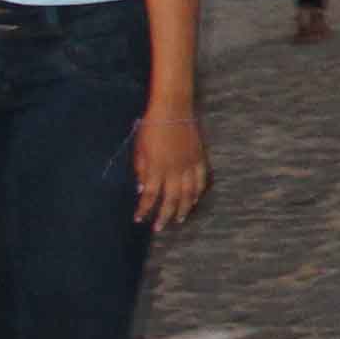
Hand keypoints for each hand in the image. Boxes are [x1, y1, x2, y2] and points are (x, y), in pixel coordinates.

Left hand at [130, 96, 207, 229]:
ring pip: (188, 193)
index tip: (138, 219)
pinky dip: (198, 192)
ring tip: (179, 219)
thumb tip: (142, 189)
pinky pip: (201, 180)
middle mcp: (174, 170)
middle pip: (171, 199)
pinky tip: (194, 199)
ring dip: (183, 208)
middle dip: (164, 215)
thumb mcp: (139, 150)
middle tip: (159, 228)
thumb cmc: (151, 128)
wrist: (172, 110)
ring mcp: (189, 165)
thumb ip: (141, 171)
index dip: (144, 209)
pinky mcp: (199, 158)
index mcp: (156, 168)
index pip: (150, 195)